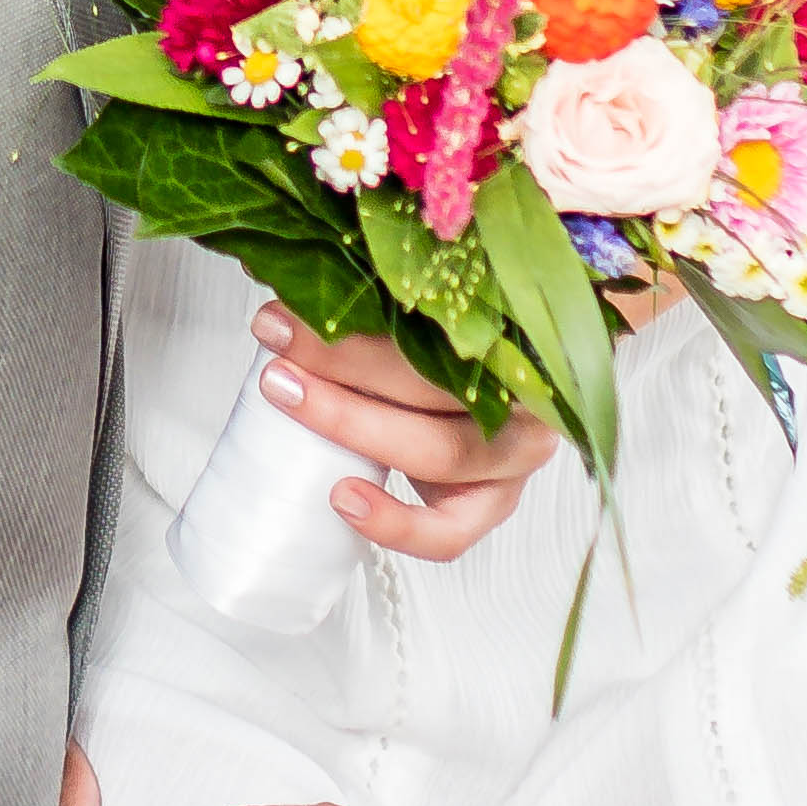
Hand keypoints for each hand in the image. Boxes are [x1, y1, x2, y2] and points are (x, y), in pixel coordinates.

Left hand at [248, 307, 565, 563]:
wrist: (479, 399)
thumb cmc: (435, 347)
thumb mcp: (414, 310)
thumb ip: (371, 290)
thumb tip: (278, 273)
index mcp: (519, 329)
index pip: (446, 314)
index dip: (366, 307)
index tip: (292, 304)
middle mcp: (529, 391)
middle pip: (439, 377)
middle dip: (346, 359)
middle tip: (277, 342)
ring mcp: (517, 453)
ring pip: (443, 449)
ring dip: (354, 424)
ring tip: (288, 398)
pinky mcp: (495, 504)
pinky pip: (450, 532)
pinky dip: (395, 522)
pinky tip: (343, 498)